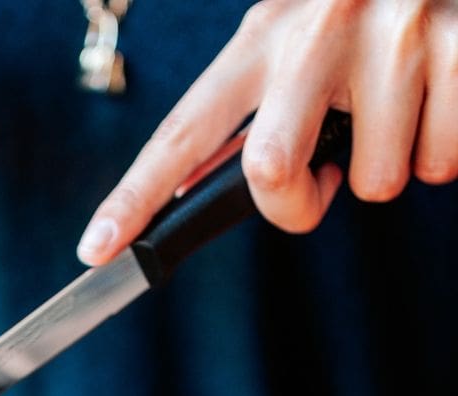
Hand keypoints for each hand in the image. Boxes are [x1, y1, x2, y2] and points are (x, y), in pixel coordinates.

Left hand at [78, 0, 457, 264]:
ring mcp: (392, 35)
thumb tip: (199, 190)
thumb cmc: (360, 15)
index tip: (96, 248)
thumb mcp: (289, 45)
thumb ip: (248, 112)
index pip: (181, 133)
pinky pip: (441, 162)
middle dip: (296, 207)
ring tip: (397, 108)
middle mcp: (316, 31)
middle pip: (270, 173)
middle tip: (320, 183)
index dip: (133, 199)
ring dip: (386, 167)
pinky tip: (435, 100)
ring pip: (375, 181)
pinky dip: (440, 152)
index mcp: (259, 37)